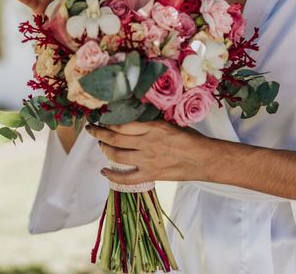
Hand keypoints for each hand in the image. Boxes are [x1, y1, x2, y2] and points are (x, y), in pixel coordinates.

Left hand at [85, 120, 211, 184]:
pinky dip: (112, 176)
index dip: (107, 122)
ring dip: (104, 150)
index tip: (100, 118)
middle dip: (98, 133)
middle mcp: (147, 143)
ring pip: (116, 155)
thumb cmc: (190, 139)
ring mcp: (147, 160)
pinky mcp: (150, 175)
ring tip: (101, 145)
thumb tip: (132, 118)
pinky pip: (126, 178)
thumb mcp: (169, 123)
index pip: (122, 124)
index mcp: (152, 127)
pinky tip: (104, 172)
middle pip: (114, 138)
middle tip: (91, 129)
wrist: (205, 160)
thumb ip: (150, 123)